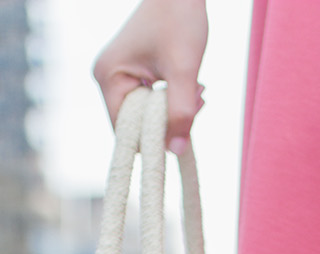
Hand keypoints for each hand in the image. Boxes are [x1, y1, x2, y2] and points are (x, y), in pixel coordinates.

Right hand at [91, 0, 207, 151]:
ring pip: (149, 118)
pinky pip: (153, 106)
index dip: (154, 138)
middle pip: (138, 127)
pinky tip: (191, 86)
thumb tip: (175, 152)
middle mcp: (107, 79)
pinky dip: (175, 102)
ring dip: (177, 112)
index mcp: (108, 78)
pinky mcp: (134, 76)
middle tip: (198, 98)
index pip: (126, 133)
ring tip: (197, 88)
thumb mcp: (184, 70)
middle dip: (170, 121)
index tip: (184, 119)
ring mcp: (119, 78)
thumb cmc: (179, 20)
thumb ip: (181, 112)